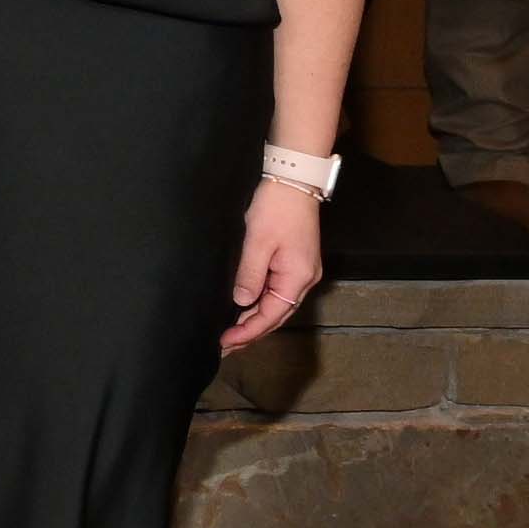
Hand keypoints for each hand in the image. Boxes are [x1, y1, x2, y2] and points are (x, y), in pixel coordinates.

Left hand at [222, 175, 326, 351]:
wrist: (294, 181)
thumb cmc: (276, 208)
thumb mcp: (257, 242)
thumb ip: (250, 274)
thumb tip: (241, 302)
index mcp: (297, 278)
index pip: (271, 315)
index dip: (248, 331)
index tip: (226, 342)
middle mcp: (303, 280)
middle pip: (276, 315)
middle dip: (251, 332)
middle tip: (224, 346)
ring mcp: (301, 272)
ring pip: (277, 305)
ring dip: (255, 320)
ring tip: (232, 334)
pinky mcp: (294, 263)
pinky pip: (277, 292)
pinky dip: (261, 304)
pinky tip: (245, 310)